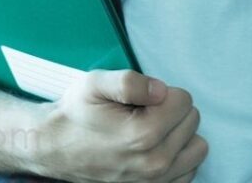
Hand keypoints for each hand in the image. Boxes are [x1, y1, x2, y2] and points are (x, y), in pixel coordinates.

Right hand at [35, 69, 207, 182]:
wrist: (55, 148)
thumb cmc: (77, 114)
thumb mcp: (95, 84)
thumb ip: (130, 82)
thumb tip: (161, 90)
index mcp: (142, 134)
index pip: (184, 100)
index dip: (163, 92)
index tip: (141, 99)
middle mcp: (153, 163)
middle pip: (191, 121)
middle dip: (170, 110)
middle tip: (141, 112)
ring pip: (196, 147)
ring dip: (178, 134)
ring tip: (151, 130)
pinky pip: (189, 170)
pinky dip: (178, 156)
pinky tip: (155, 148)